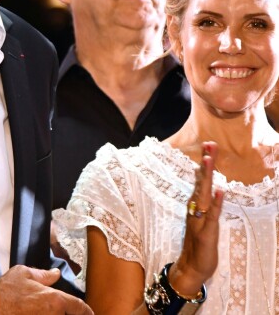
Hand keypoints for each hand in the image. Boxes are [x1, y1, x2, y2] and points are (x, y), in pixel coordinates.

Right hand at [0, 265, 92, 314]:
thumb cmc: (6, 292)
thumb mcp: (24, 273)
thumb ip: (43, 275)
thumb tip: (55, 274)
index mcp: (54, 300)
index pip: (79, 307)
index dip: (87, 311)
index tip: (90, 313)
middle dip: (71, 314)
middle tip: (71, 310)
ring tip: (50, 310)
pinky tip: (40, 314)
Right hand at [169, 141, 223, 295]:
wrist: (191, 267)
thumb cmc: (199, 245)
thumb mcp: (203, 222)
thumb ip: (206, 205)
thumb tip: (212, 188)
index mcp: (197, 205)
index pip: (202, 180)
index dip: (205, 164)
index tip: (209, 146)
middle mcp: (196, 208)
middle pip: (202, 182)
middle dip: (206, 163)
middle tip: (209, 144)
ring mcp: (200, 219)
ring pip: (204, 194)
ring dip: (207, 177)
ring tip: (209, 160)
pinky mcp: (206, 232)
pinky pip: (212, 216)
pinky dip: (216, 203)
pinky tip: (220, 192)